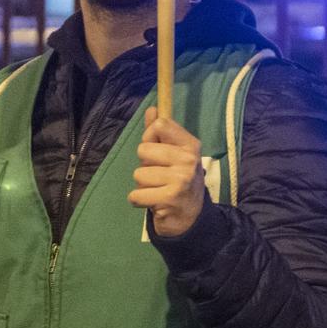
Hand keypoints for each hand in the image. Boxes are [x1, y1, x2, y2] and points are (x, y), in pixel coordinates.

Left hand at [130, 106, 205, 238]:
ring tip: (158, 190)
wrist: (191, 218)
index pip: (160, 125)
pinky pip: (135, 195)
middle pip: (143, 150)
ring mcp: (180, 180)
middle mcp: (188, 160)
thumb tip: (152, 109)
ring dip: (143, 185)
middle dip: (145, 165)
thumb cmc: (178, 181)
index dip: (150, 137)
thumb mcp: (173, 154)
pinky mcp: (169, 199)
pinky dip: (139, 201)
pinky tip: (154, 202)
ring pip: (138, 174)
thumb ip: (160, 133)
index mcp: (190, 145)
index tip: (157, 152)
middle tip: (159, 177)